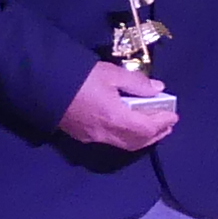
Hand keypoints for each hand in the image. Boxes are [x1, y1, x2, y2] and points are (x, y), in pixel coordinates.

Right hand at [59, 60, 176, 150]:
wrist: (43, 85)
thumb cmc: (79, 76)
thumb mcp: (111, 73)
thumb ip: (136, 83)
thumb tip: (158, 88)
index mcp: (116, 118)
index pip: (147, 128)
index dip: (163, 123)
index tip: (174, 116)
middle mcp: (106, 133)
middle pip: (138, 141)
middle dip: (156, 134)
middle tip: (168, 125)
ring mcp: (93, 138)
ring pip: (125, 144)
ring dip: (142, 138)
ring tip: (153, 128)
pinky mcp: (83, 136)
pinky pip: (112, 142)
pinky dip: (128, 138)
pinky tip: (129, 128)